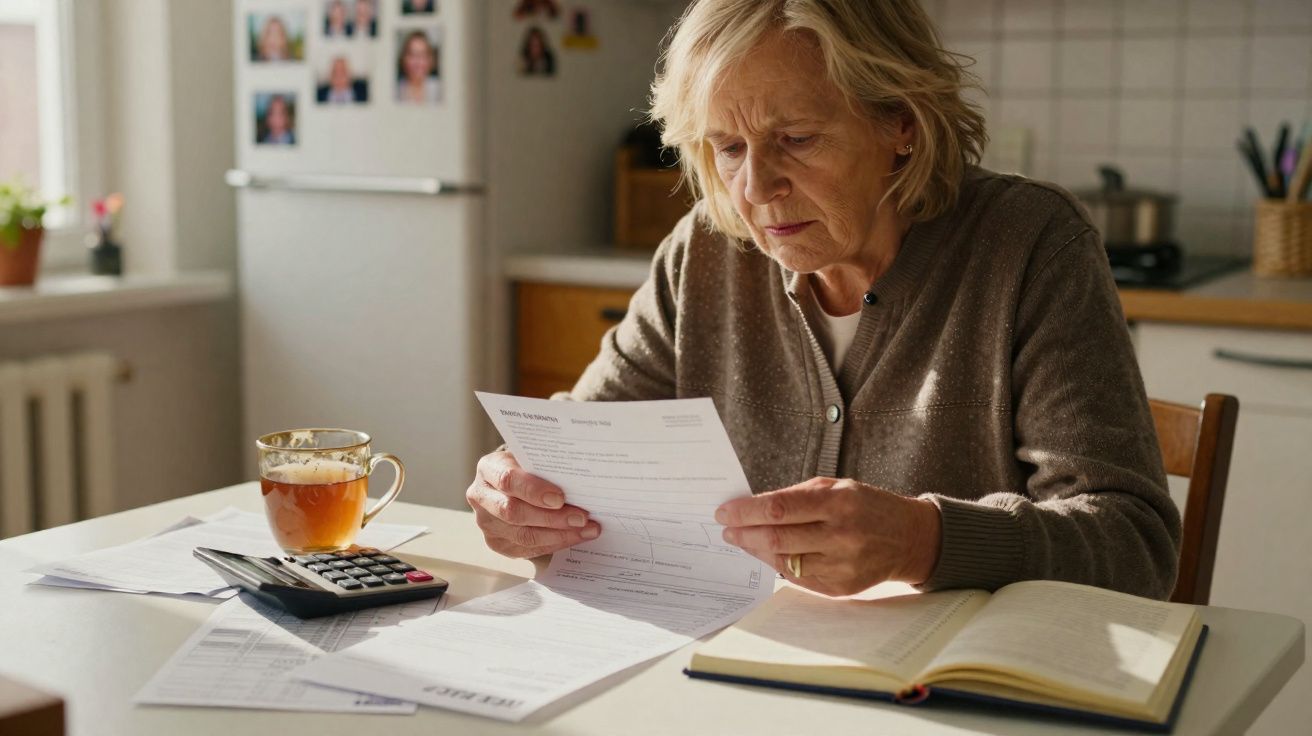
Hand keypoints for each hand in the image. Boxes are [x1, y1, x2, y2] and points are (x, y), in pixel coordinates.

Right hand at [466, 450, 600, 558]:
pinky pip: (527, 549)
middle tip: (582, 518)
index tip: (560, 498)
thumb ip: (547, 466)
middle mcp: (481, 496)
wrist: (511, 483)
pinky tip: (575, 537)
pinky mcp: (496, 543)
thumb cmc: (527, 467)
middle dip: (551, 518)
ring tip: (586, 530)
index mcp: (489, 468)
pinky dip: (555, 544)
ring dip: (559, 535)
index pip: (508, 480)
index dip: (534, 490)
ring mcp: (486, 523)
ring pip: (523, 535)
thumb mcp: (532, 458)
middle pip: (514, 512)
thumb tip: (580, 482)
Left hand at [715, 477, 940, 596]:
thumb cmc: (867, 506)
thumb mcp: (838, 487)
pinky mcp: (841, 588)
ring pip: (783, 561)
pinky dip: (778, 564)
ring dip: (756, 550)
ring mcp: (841, 565)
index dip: (746, 511)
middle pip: (777, 538)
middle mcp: (841, 535)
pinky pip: (798, 578)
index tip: (724, 511)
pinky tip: (769, 554)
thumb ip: (797, 496)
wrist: (909, 539)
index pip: (780, 508)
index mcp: (839, 503)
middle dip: (744, 533)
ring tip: (743, 539)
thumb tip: (753, 508)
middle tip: (726, 529)